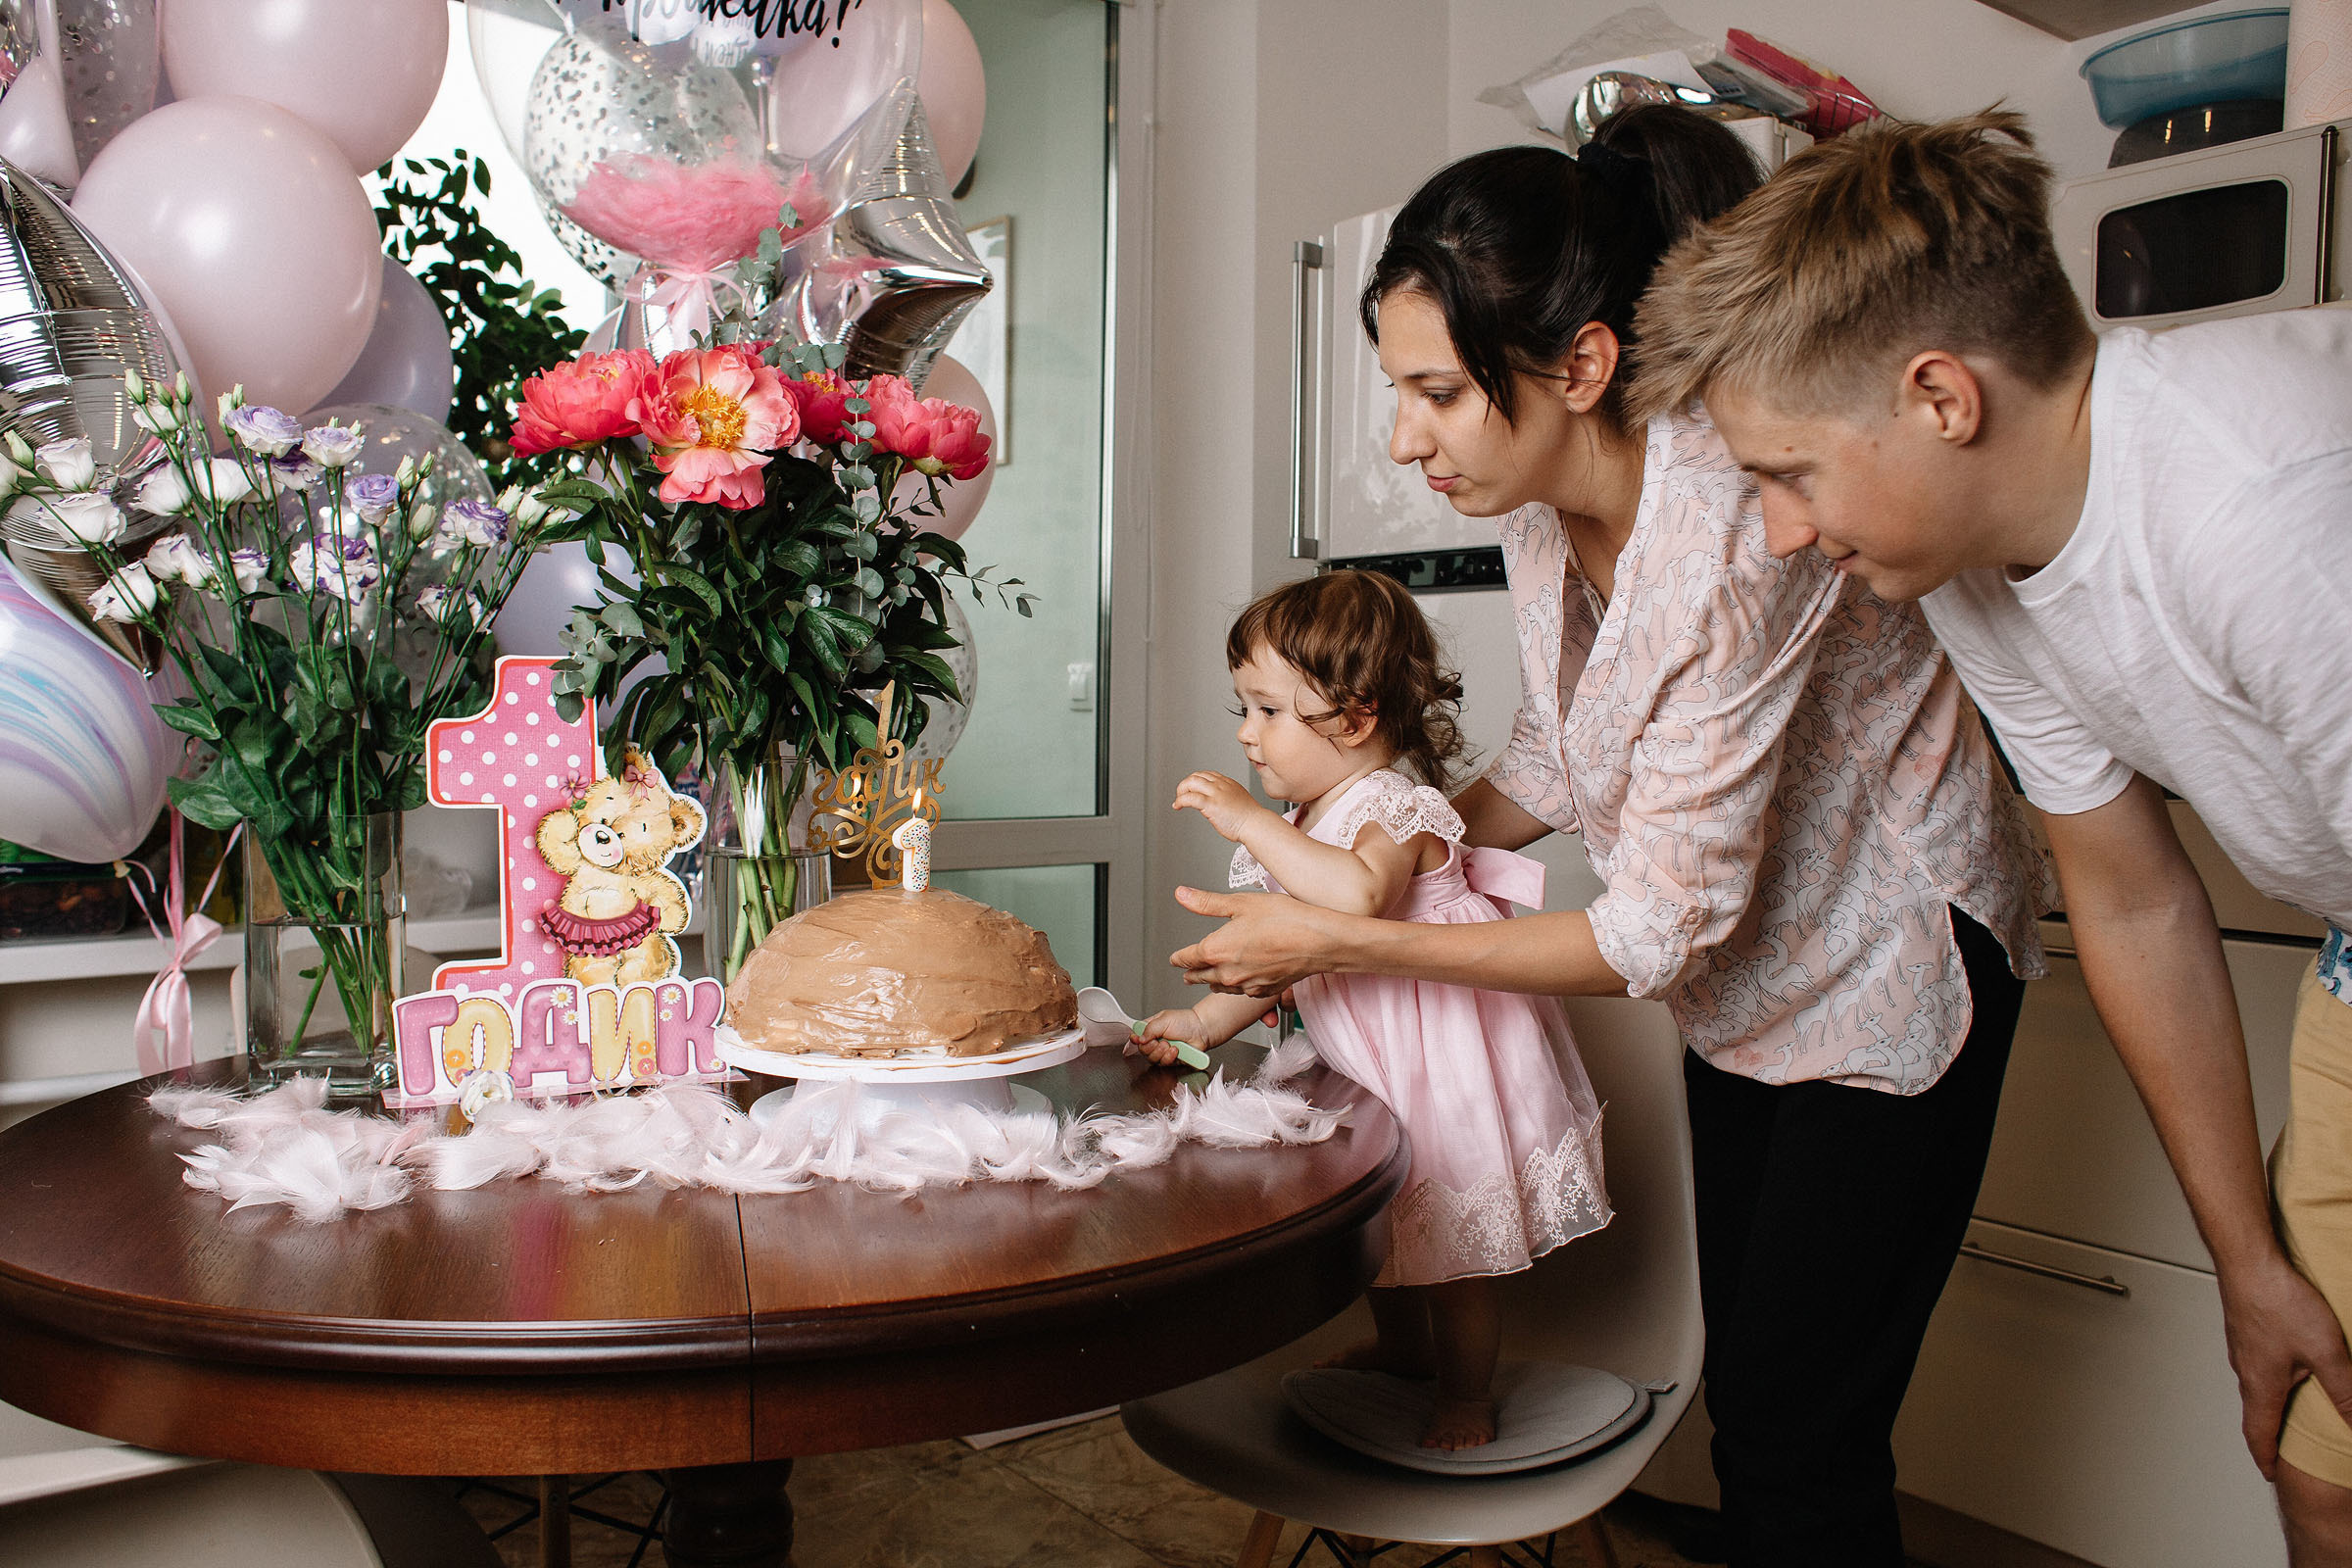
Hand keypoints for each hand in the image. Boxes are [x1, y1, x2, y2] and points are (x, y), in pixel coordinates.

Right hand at [1133, 1008, 1207, 1067]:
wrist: (1201, 1031)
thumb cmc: (1185, 1022)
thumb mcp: (1164, 1020)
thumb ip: (1149, 1028)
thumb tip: (1139, 1038)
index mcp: (1151, 1029)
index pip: (1137, 1035)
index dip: (1135, 1039)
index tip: (1136, 1039)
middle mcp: (1155, 1040)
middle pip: (1143, 1050)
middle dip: (1150, 1047)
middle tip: (1159, 1041)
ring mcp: (1162, 1051)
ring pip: (1152, 1059)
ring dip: (1160, 1052)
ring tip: (1169, 1045)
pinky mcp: (1170, 1060)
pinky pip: (1164, 1064)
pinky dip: (1169, 1057)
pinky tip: (1175, 1050)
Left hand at [1169, 886, 1338, 997]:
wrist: (1317, 941)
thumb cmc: (1285, 919)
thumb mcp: (1240, 902)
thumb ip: (1206, 902)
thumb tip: (1181, 894)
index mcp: (1216, 950)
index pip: (1185, 958)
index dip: (1177, 958)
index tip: (1175, 959)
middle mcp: (1227, 973)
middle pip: (1199, 977)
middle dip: (1191, 972)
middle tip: (1187, 971)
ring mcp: (1245, 985)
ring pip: (1219, 987)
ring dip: (1212, 981)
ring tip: (1210, 977)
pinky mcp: (1263, 991)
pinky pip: (1241, 992)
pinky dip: (1236, 985)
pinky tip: (1240, 978)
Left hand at [1174, 770, 1272, 842]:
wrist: (1255, 824)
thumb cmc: (1250, 818)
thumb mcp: (1238, 800)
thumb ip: (1227, 797)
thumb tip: (1218, 804)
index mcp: (1227, 783)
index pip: (1207, 774)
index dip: (1196, 781)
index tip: (1191, 790)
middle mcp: (1221, 785)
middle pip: (1196, 776)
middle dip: (1185, 784)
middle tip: (1182, 795)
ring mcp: (1215, 793)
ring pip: (1191, 782)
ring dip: (1181, 791)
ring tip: (1179, 801)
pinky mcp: (1211, 804)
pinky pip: (1190, 798)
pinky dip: (1180, 800)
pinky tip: (1177, 806)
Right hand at [2220, 1250, 2351, 1478]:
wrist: (2247, 1260)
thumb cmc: (2277, 1301)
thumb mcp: (2327, 1354)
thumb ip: (2345, 1393)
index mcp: (2261, 1384)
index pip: (2259, 1433)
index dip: (2266, 1457)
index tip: (2271, 1472)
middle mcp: (2244, 1368)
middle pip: (2254, 1410)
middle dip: (2266, 1431)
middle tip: (2278, 1443)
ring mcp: (2241, 1345)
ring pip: (2253, 1383)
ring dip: (2266, 1400)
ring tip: (2285, 1403)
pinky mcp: (2243, 1326)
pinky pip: (2253, 1359)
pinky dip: (2266, 1373)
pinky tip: (2282, 1359)